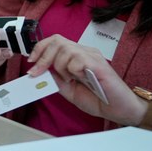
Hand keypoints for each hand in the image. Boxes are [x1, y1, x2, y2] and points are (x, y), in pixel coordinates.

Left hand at [26, 35, 147, 126]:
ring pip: (65, 50)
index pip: (55, 41)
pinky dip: (74, 71)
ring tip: (71, 80)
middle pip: (57, 41)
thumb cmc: (99, 99)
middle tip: (38, 72)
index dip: (39, 49)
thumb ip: (56, 79)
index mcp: (77, 56)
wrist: (120, 110)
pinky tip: (82, 80)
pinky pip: (78, 59)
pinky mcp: (99, 64)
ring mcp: (93, 56)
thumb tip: (40, 71)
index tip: (31, 62)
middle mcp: (85, 52)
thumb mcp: (69, 90)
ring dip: (61, 67)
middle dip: (43, 57)